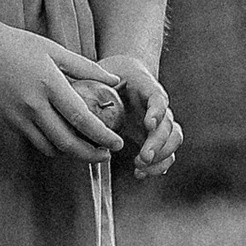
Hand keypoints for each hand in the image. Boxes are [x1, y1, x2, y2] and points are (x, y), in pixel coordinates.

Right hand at [0, 22, 125, 161]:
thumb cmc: (18, 45)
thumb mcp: (54, 50)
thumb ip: (86, 67)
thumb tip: (115, 81)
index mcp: (49, 84)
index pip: (82, 119)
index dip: (102, 136)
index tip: (116, 143)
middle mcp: (33, 105)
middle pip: (67, 143)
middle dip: (91, 154)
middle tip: (105, 155)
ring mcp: (17, 116)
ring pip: (50, 148)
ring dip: (71, 153)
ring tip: (85, 148)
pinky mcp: (7, 122)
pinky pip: (34, 140)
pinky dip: (51, 144)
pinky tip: (61, 137)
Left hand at [98, 55, 182, 181]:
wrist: (126, 74)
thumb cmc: (111, 74)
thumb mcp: (101, 72)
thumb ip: (91, 81)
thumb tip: (72, 94)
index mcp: (147, 88)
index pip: (159, 99)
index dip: (157, 112)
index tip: (149, 124)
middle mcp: (158, 107)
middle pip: (169, 125)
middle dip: (158, 143)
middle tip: (144, 157)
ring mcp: (160, 122)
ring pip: (173, 139)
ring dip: (161, 157)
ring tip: (141, 167)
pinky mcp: (155, 136)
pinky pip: (166, 153)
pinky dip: (158, 166)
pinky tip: (141, 173)